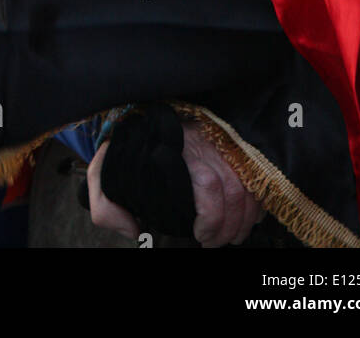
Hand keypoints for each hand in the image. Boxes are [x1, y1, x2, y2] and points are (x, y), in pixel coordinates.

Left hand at [87, 125, 263, 246]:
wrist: (140, 118)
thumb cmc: (125, 151)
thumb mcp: (104, 174)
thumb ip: (106, 206)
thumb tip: (133, 231)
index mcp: (174, 151)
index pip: (209, 185)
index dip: (211, 218)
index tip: (200, 235)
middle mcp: (203, 144)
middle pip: (232, 190)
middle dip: (228, 226)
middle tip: (214, 242)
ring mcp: (221, 142)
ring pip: (247, 186)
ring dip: (243, 219)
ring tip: (229, 236)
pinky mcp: (232, 144)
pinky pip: (255, 176)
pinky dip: (255, 202)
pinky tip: (246, 217)